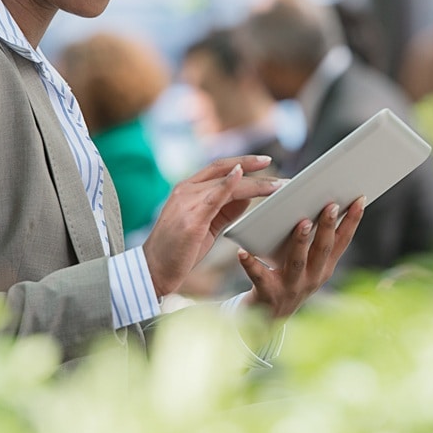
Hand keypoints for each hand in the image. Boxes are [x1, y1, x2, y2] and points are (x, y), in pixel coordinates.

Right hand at [142, 155, 279, 297]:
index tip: (265, 162)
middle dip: (253, 165)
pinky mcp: (191, 218)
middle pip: (225, 170)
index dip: (243, 161)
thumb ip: (224, 208)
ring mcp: (187, 202)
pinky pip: (213, 196)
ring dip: (255, 183)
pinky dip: (228, 183)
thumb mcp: (205, 224)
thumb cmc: (179, 249)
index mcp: (188, 189)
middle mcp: (186, 190)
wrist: (154, 270)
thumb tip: (248, 197)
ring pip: (227, 183)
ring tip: (278, 186)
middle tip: (278, 169)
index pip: (218, 167)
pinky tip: (241, 175)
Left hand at [238, 195, 364, 319]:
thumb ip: (315, 242)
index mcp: (324, 268)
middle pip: (323, 250)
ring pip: (298, 263)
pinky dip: (251, 264)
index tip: (359, 199)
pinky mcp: (268, 294)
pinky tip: (243, 252)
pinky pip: (259, 277)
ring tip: (303, 223)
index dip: (352, 221)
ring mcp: (291, 288)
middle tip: (331, 205)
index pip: (342, 241)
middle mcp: (312, 278)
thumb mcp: (309, 265)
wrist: (267, 319)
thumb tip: (319, 205)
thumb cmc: (287, 280)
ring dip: (301, 242)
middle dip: (328, 227)